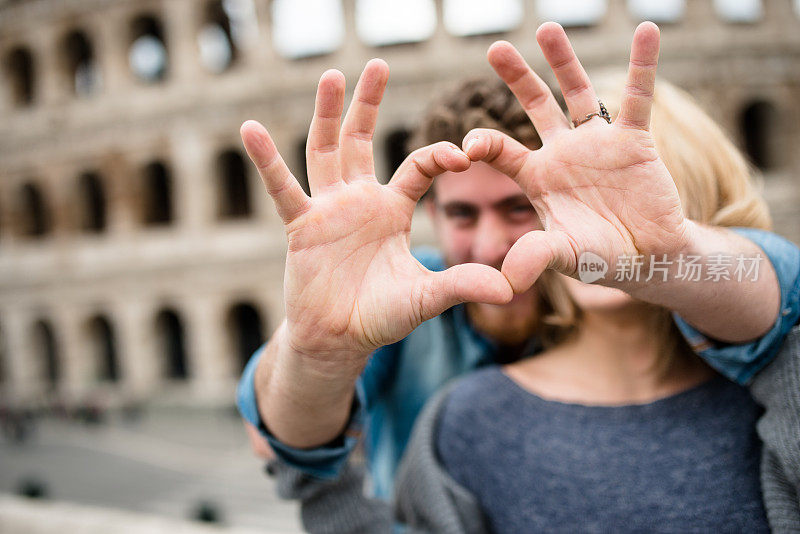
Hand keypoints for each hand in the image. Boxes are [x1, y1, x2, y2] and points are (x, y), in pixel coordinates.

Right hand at [240, 60, 510, 370]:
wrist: (340, 340)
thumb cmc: (382, 316)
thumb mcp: (427, 297)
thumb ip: (463, 285)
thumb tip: (511, 288)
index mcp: (392, 209)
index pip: (417, 166)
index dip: (438, 155)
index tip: (463, 154)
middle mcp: (360, 200)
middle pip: (362, 141)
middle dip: (369, 103)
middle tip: (378, 63)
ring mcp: (328, 209)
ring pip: (325, 151)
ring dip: (326, 114)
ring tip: (331, 75)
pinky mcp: (301, 225)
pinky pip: (283, 188)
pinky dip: (267, 160)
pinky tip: (250, 129)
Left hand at [464, 22, 691, 292]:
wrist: (647, 258)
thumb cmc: (598, 258)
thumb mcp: (562, 257)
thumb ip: (535, 259)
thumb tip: (506, 282)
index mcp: (536, 177)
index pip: (501, 150)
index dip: (483, 144)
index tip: (467, 146)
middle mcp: (562, 152)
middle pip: (534, 105)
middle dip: (516, 78)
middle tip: (494, 48)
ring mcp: (596, 143)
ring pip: (577, 91)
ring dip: (563, 60)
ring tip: (547, 28)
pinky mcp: (633, 140)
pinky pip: (638, 97)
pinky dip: (643, 64)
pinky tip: (646, 31)